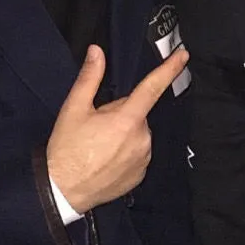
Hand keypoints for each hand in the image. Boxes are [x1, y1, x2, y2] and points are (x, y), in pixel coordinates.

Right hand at [46, 44, 187, 212]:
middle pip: (138, 113)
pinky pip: (138, 153)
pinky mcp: (140, 174)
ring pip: (138, 134)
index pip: (153, 87)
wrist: (61, 193)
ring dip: (124, 134)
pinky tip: (106, 159)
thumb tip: (97, 52)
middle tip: (97, 126)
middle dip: (122, 114)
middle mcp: (141, 138)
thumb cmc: (66, 150)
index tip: (183, 56)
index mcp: (127, 119)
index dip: (170, 69)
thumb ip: (89, 77)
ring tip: (99, 146)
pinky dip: (126, 152)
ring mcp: (143, 158)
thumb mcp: (74, 109)